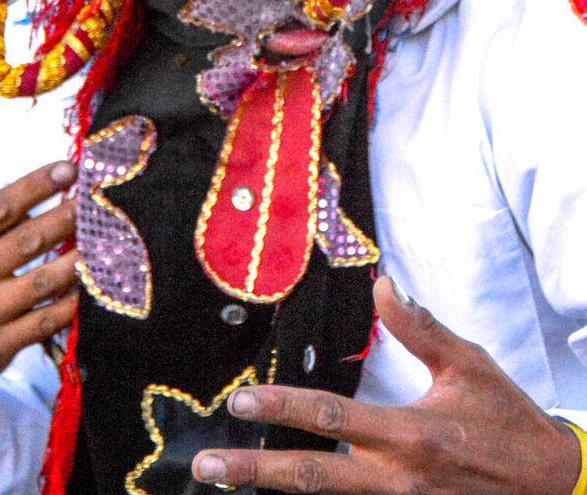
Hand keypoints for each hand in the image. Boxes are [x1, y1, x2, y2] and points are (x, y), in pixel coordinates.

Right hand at [0, 161, 77, 444]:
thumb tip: (24, 206)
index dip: (36, 185)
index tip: (67, 169)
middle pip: (27, 240)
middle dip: (67, 215)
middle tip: (96, 198)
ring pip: (43, 281)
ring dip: (78, 258)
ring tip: (105, 240)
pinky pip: (44, 321)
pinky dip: (70, 304)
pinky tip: (89, 288)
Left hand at [192, 275, 581, 493]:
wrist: (554, 486)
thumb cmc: (508, 421)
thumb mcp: (470, 365)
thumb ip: (420, 329)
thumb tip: (381, 285)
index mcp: (408, 433)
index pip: (329, 417)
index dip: (280, 409)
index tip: (239, 401)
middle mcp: (396, 478)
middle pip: (311, 477)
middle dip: (255, 473)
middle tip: (207, 466)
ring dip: (275, 492)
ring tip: (229, 484)